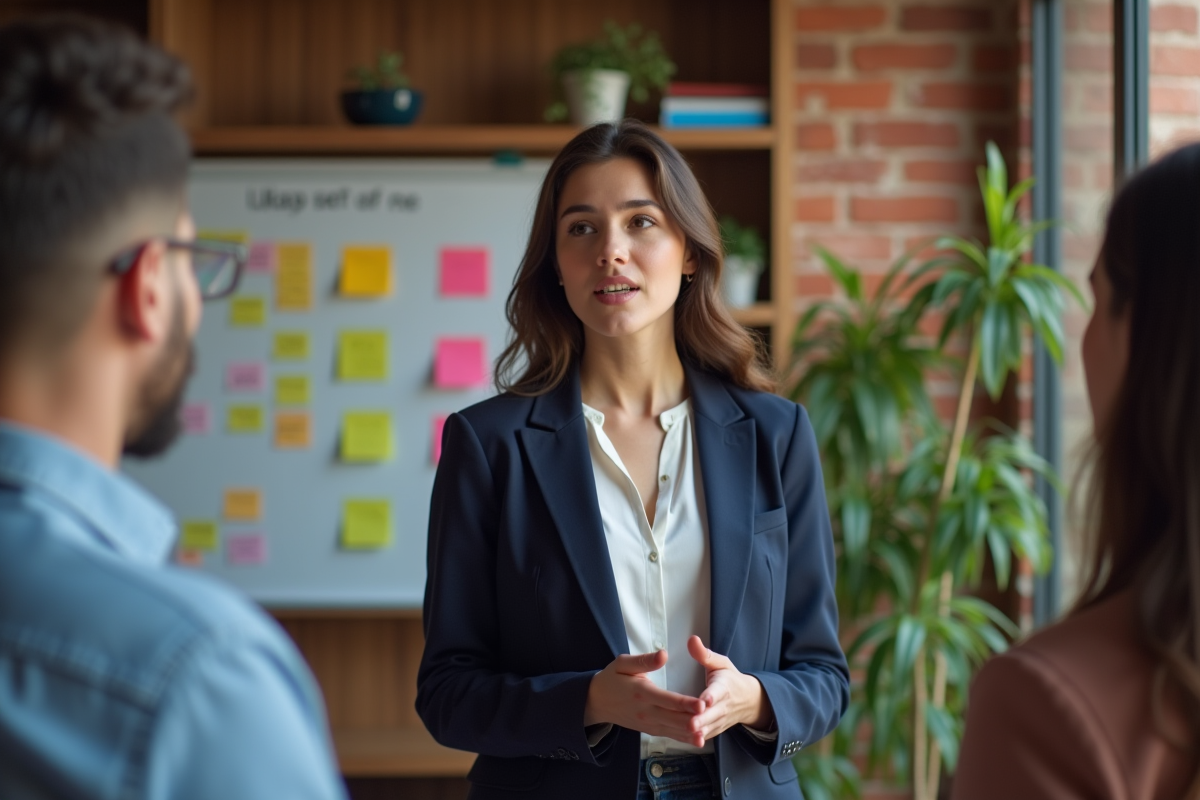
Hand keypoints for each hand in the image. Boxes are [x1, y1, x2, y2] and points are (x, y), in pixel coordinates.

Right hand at [584, 650, 705, 745]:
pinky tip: (696, 739)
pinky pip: (668, 734)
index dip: (685, 703)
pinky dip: (682, 738)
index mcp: (642, 692)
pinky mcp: (648, 729)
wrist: (596, 701)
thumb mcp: (622, 663)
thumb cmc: (611, 679)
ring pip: (672, 729)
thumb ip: (644, 660)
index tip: (702, 703)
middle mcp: (646, 711)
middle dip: (692, 720)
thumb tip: (664, 655)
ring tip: (705, 734)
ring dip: (689, 733)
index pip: (668, 699)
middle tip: (710, 720)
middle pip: (673, 717)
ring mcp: (647, 723)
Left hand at [686, 635, 774, 742]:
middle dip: (702, 719)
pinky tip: (686, 740)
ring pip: (709, 727)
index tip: (704, 700)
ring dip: (699, 731)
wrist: (748, 700)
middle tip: (690, 723)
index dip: (711, 696)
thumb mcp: (720, 663)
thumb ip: (704, 654)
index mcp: (724, 686)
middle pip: (712, 714)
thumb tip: (691, 639)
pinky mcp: (716, 729)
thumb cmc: (729, 678)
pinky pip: (707, 735)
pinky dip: (698, 739)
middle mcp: (724, 705)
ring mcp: (721, 720)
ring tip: (687, 732)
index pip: (718, 692)